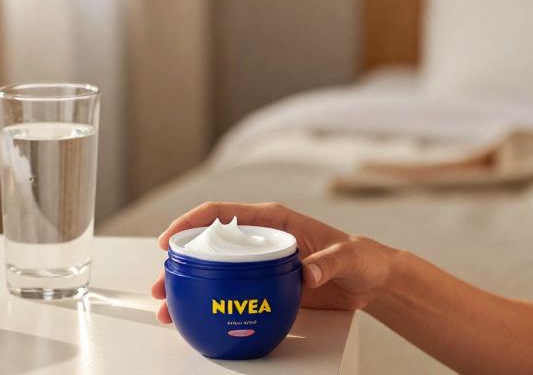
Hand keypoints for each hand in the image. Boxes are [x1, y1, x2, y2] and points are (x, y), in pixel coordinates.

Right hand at [149, 201, 398, 324]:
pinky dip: (210, 302)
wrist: (371, 280)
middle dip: (179, 264)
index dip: (191, 222)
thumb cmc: (361, 258)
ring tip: (169, 309)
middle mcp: (261, 238)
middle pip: (209, 245)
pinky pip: (231, 290)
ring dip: (189, 288)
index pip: (222, 213)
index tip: (169, 240)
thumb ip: (328, 262)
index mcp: (273, 220)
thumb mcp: (348, 257)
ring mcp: (260, 262)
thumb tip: (308, 270)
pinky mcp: (265, 284)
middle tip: (161, 285)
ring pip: (215, 270)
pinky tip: (196, 319)